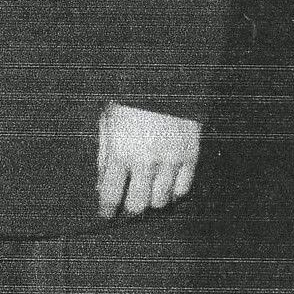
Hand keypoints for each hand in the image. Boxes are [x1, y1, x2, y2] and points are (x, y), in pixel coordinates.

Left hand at [97, 103, 200, 219]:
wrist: (166, 78)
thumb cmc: (130, 100)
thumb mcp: (108, 123)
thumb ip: (105, 157)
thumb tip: (102, 186)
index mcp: (120, 152)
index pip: (111, 195)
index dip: (107, 211)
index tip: (107, 215)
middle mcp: (145, 161)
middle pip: (138, 206)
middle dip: (130, 210)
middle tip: (128, 205)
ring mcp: (170, 160)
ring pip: (161, 201)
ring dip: (152, 202)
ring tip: (147, 195)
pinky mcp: (191, 156)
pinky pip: (183, 190)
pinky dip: (174, 193)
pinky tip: (167, 186)